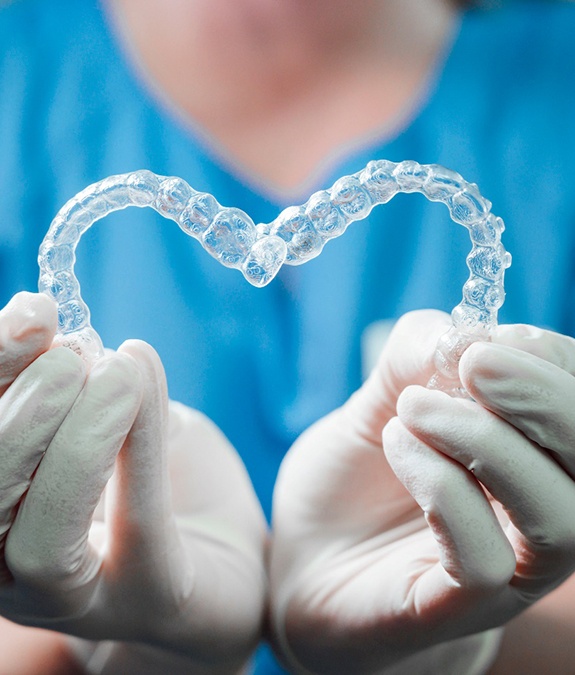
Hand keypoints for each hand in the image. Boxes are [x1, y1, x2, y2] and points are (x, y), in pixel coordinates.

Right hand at [0, 293, 266, 673]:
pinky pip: (134, 525)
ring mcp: (75, 595)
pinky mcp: (146, 597)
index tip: (32, 310)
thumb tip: (83, 342)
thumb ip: (94, 392)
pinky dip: (135, 452)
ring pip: (37, 537)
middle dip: (21, 413)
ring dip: (73, 443)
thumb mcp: (123, 420)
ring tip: (114, 376)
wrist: (233, 553)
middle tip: (70, 356)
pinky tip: (140, 387)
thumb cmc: (165, 482)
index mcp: (3, 505)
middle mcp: (14, 562)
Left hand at [270, 311, 574, 673]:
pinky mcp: (454, 610)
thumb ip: (414, 362)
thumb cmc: (352, 481)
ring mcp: (505, 573)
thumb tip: (458, 331)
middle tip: (476, 361)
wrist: (301, 559)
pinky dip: (442, 487)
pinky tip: (397, 445)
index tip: (489, 338)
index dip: (550, 363)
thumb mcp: (377, 404)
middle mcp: (534, 516)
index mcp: (530, 459)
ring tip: (414, 406)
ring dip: (487, 441)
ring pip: (560, 517)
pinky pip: (484, 562)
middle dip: (544, 399)